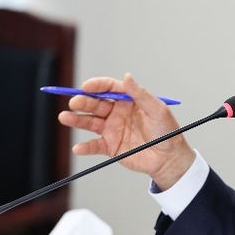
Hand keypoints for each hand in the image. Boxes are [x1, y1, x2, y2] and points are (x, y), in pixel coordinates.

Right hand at [57, 73, 194, 188]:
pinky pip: (94, 145)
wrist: (169, 158)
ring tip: (65, 117)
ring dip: (77, 119)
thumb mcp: (157, 110)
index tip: (86, 86)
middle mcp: (117, 113)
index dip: (97, 85)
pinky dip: (85, 147)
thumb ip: (141, 94)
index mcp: (129, 101)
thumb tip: (127, 76)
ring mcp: (112, 129)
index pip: (109, 88)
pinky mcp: (110, 146)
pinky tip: (78, 147)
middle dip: (83, 101)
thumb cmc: (168, 132)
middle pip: (96, 104)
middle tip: (75, 102)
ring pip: (90, 122)